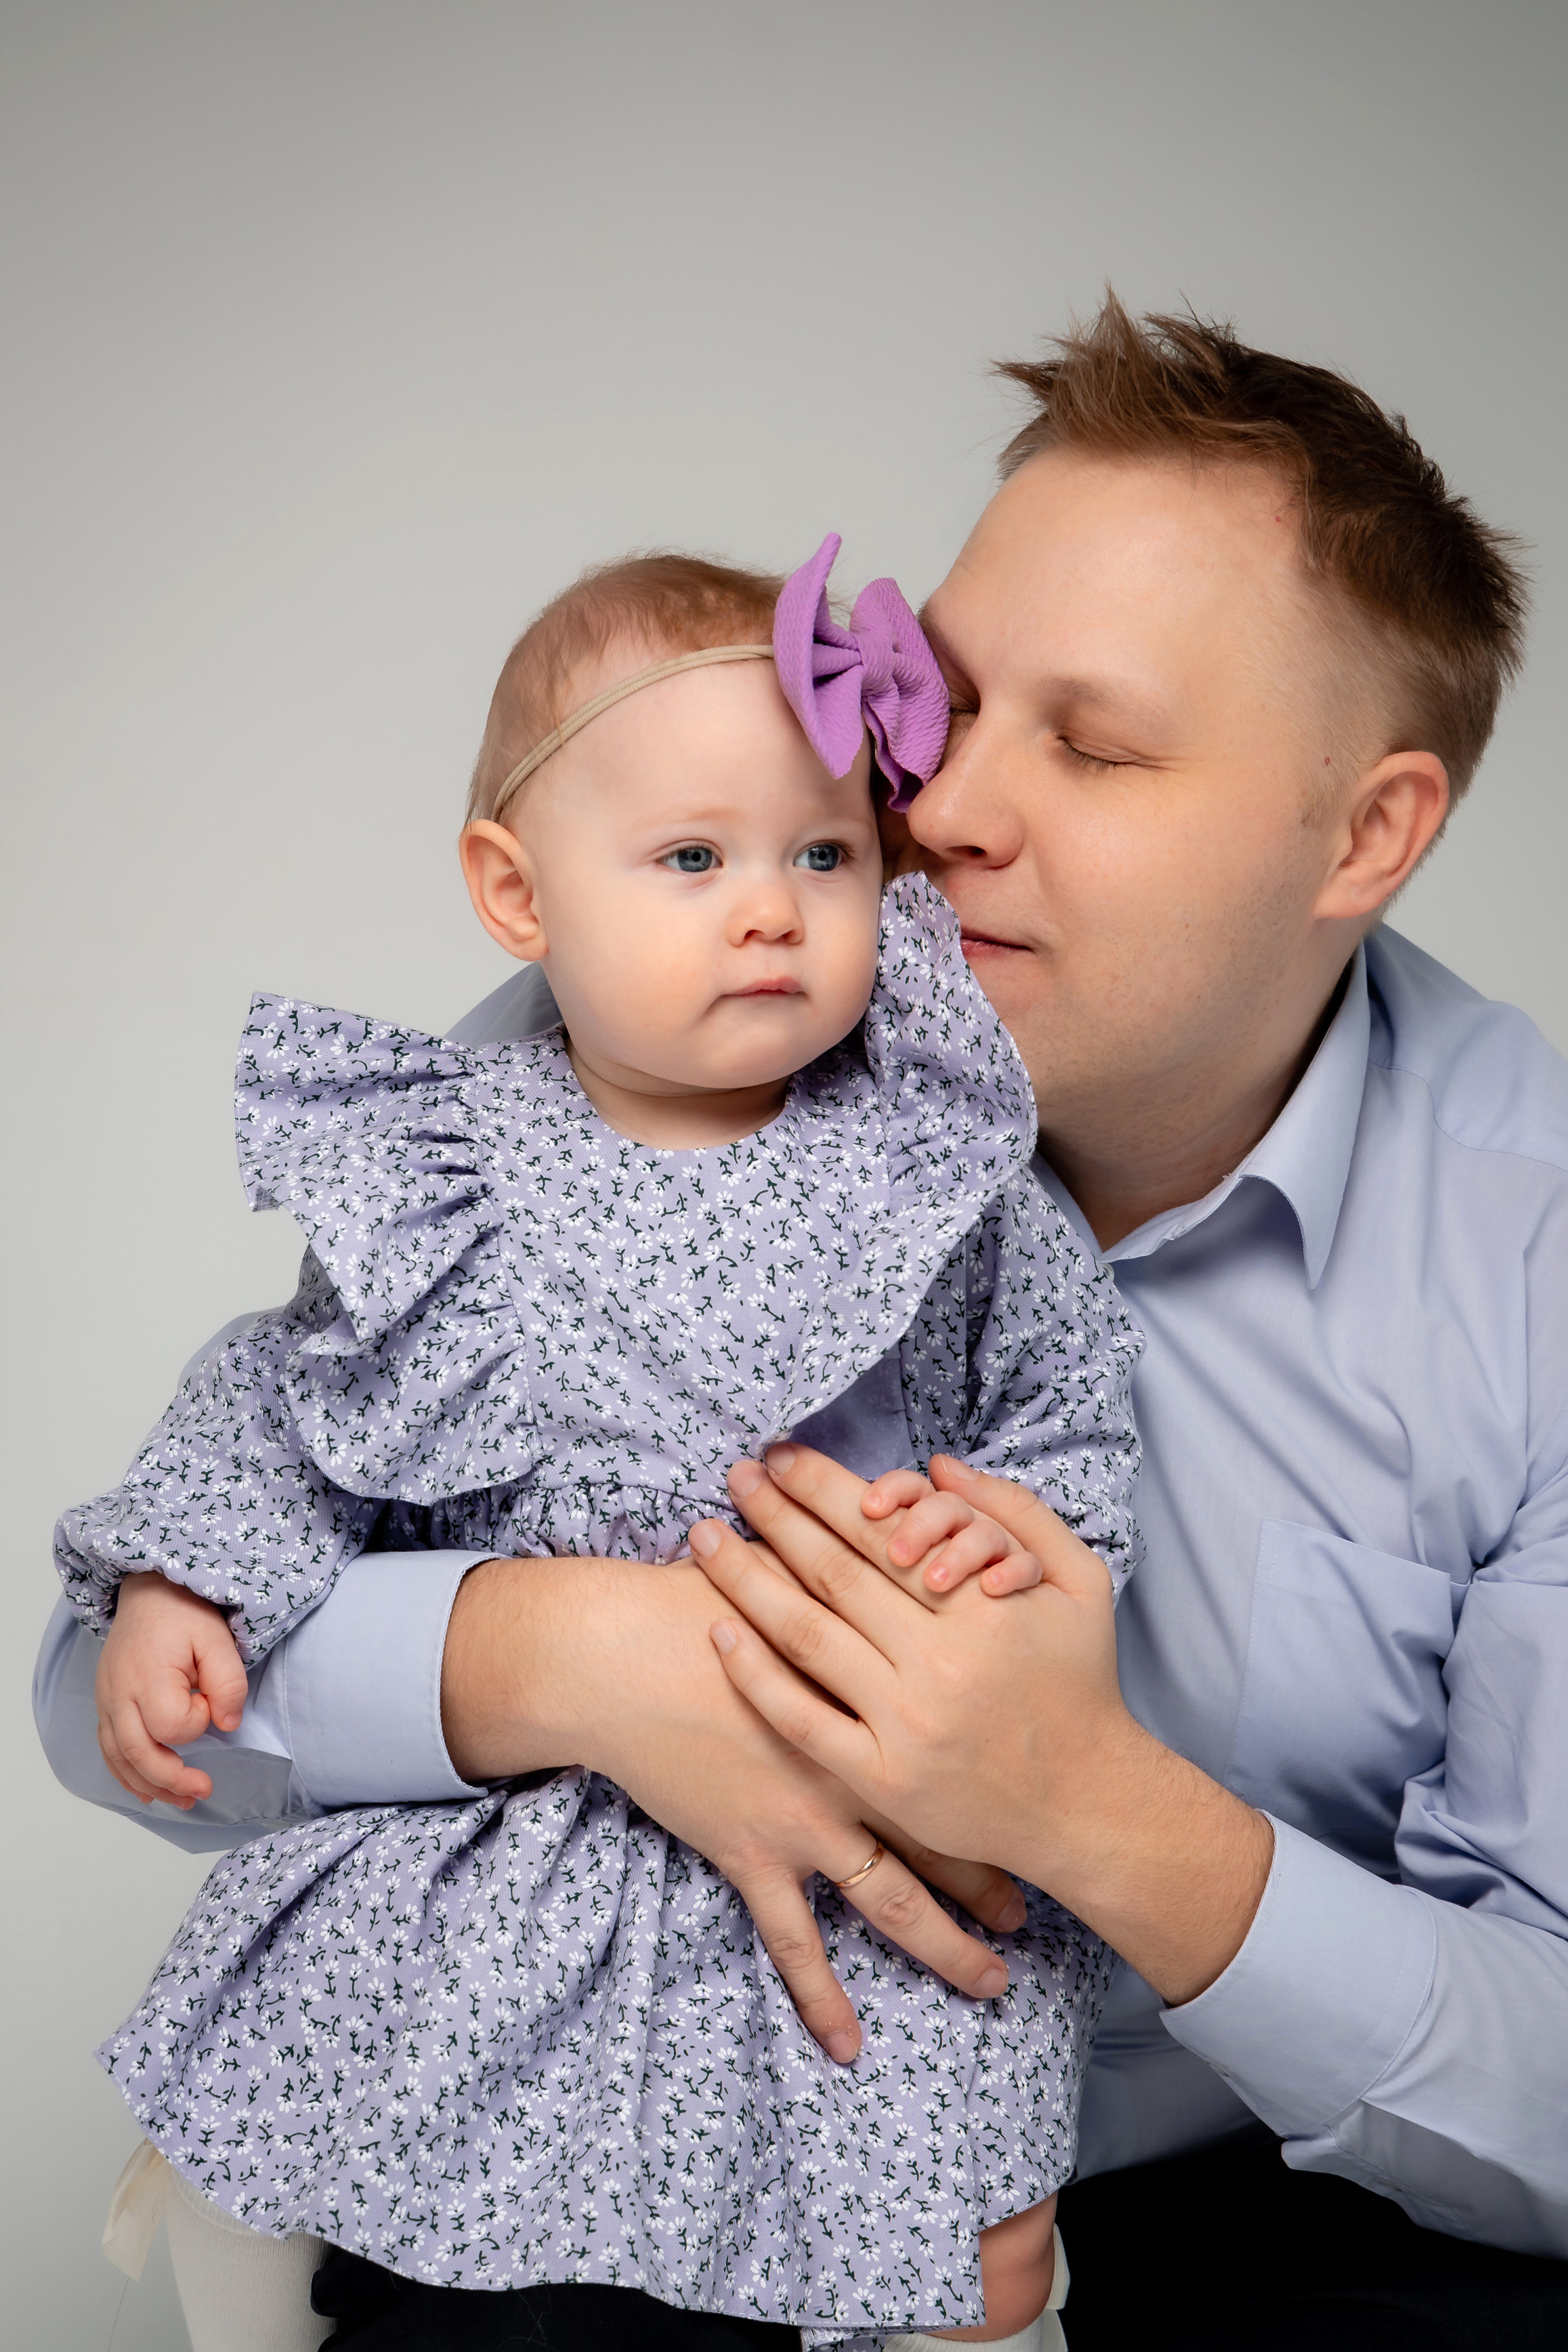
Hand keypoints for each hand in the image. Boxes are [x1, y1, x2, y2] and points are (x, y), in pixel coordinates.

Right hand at [95, 1572, 248, 1808]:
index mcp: (147, 1676)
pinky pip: (108, 1749)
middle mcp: (118, 1694)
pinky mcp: (104, 1705)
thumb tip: (228, 1725)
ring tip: (183, 1801)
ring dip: (149, 1785)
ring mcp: (106, 1701)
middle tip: (204, 1791)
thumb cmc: (183, 1613)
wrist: (149, 1592)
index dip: (197, 1721)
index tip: (209, 1700)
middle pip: (138, 1753)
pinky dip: (126, 1774)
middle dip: (172, 1780)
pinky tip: (147, 1791)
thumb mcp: (218, 1638)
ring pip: (119, 1759)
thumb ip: (228, 1682)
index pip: (171, 1725)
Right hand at [440, 1550, 1028, 2062]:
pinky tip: (847, 2045)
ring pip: (891, 1901)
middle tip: (1039, 1913)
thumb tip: (902, 1564)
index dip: (1006, 1784)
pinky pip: (794, 1944)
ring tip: (990, 1981)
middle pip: (946, 1834)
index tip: (1047, 1810)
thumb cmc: (704, 1605)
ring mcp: (805, 1821)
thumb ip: (855, 1587)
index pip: (961, 1750)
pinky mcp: (751, 1855)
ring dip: (944, 1945)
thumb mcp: (797, 1583)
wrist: (623, 1655)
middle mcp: (855, 1768)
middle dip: (995, 1878)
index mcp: (873, 1697)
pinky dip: (821, 1998)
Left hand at [694, 1445, 1274, 2005]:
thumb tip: (939, 1465)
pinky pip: (800, 1719)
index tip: (781, 1456)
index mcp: (983, 1608)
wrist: (1087, 1804)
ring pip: (806, 1636)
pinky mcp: (881, 1780)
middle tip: (733, 1478)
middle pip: (834, 1571)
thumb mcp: (1081, 1583)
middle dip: (775, 1515)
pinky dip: (755, 1674)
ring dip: (746, 1580)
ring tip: (703, 1539)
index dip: (825, 1486)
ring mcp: (904, 1725)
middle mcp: (939, 1663)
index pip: (884, 1529)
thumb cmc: (1080, 1686)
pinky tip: (720, 1632)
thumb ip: (1018, 1513)